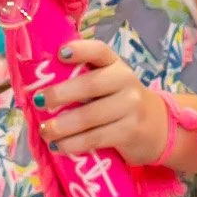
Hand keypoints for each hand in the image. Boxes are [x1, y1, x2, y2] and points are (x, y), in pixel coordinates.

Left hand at [34, 38, 174, 165]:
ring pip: (90, 116)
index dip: (80, 50)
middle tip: (39, 102)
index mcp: (116, 65)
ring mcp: (131, 107)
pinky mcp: (130, 132)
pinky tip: (60, 146)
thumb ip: (84, 80)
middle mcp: (126, 81)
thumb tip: (38, 88)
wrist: (158, 129)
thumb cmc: (120, 104)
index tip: (60, 54)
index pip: (100, 51)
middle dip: (61, 94)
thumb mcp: (109, 85)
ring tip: (45, 131)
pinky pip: (96, 138)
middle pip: (90, 85)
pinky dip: (74, 144)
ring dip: (62, 126)